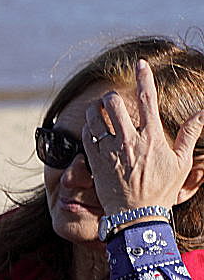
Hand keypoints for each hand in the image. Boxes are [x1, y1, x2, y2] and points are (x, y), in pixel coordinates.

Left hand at [85, 59, 203, 218]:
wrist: (137, 215)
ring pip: (97, 118)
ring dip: (96, 109)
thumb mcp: (181, 162)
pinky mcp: (95, 162)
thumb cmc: (161, 189)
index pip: (148, 99)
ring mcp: (110, 151)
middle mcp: (130, 140)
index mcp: (152, 136)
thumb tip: (202, 113)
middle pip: (115, 104)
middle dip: (112, 97)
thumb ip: (189, 134)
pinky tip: (91, 126)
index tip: (140, 64)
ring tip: (99, 109)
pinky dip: (88, 127)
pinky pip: (87, 136)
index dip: (144, 78)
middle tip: (112, 99)